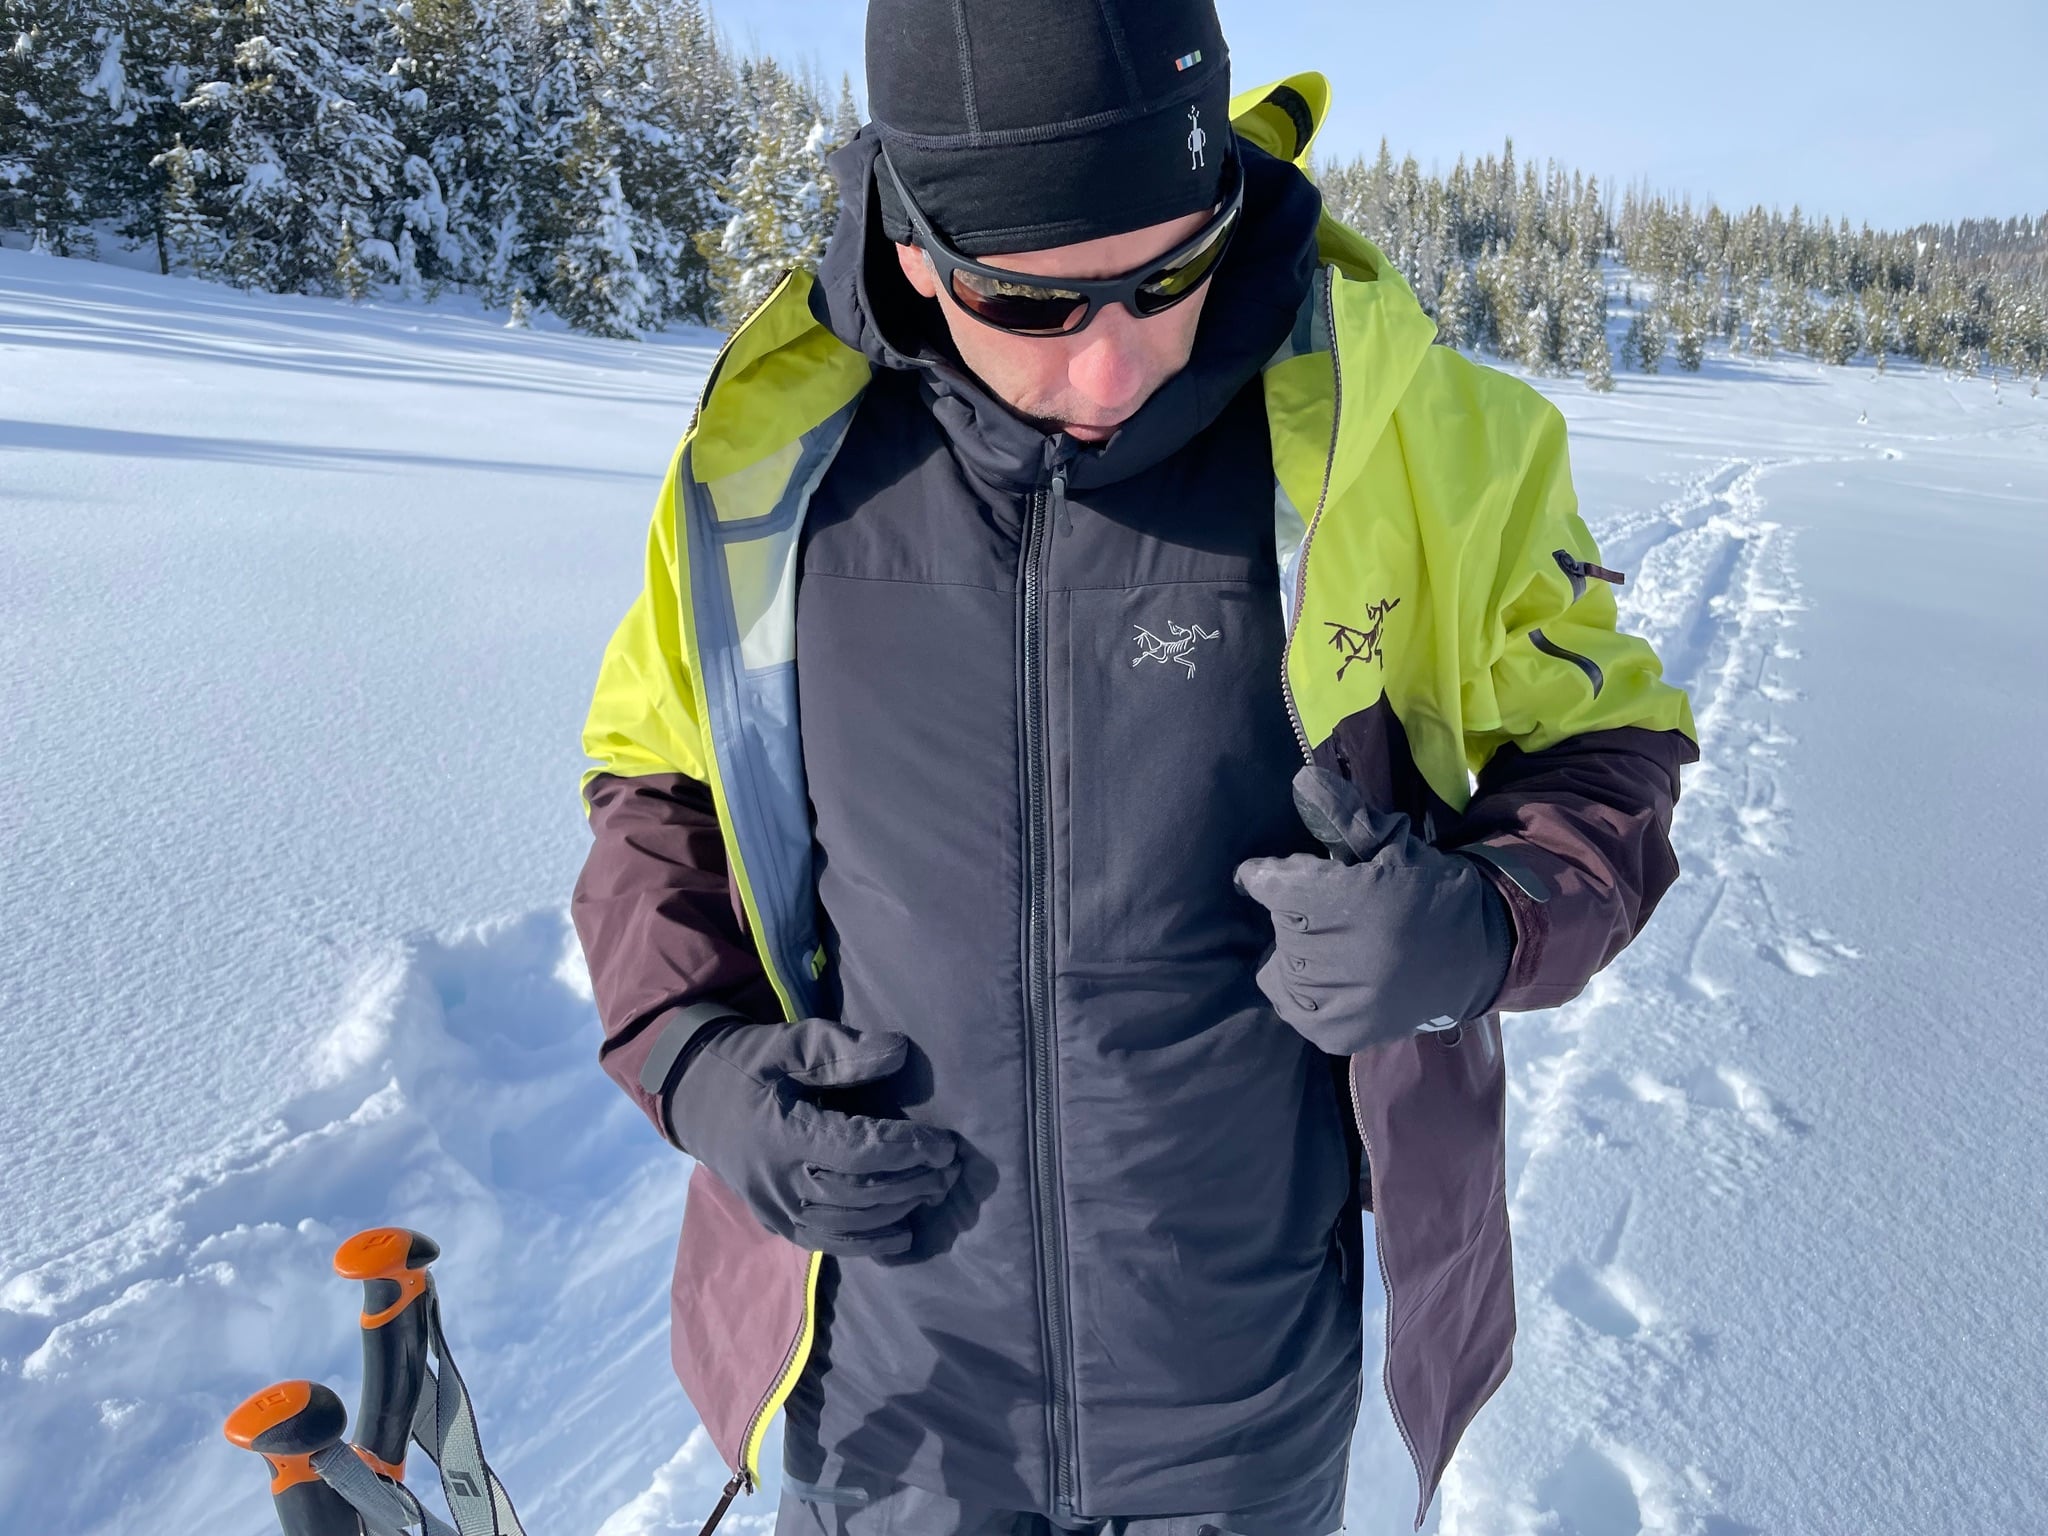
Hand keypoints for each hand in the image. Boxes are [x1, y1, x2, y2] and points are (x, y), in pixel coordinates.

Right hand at [667, 1015, 961, 1256]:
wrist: (692, 1097)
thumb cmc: (747, 1064)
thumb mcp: (788, 1043)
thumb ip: (841, 1052)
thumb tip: (899, 1052)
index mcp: (780, 1134)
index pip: (856, 1152)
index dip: (905, 1150)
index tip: (945, 1144)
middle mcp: (776, 1180)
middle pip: (858, 1193)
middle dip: (911, 1182)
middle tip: (951, 1169)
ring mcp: (774, 1208)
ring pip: (846, 1224)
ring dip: (897, 1212)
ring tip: (934, 1191)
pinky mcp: (775, 1222)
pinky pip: (826, 1243)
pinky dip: (867, 1245)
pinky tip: (901, 1236)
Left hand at [1233, 765, 1513, 1054]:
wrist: (1476, 954)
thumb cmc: (1427, 890)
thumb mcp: (1392, 843)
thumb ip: (1344, 815)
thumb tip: (1302, 781)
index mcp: (1349, 901)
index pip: (1268, 884)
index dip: (1272, 874)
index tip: (1284, 874)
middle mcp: (1337, 957)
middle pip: (1279, 924)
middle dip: (1296, 911)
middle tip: (1332, 910)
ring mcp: (1335, 1002)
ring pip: (1279, 967)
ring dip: (1298, 951)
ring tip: (1337, 944)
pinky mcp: (1337, 1033)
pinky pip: (1291, 1006)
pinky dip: (1302, 989)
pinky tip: (1332, 974)